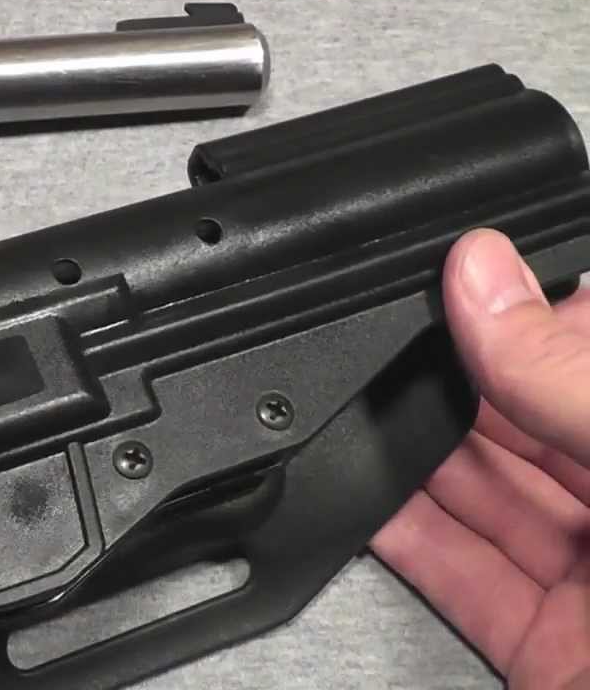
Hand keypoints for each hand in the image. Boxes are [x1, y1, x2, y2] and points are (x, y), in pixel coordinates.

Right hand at [373, 229, 589, 689]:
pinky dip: (406, 539)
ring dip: (417, 458)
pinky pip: (464, 578)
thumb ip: (577, 383)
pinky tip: (362, 497)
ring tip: (358, 412)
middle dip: (458, 385)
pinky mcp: (551, 652)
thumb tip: (487, 279)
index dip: (531, 311)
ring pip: (493, 497)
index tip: (455, 275)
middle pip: (538, 424)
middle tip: (387, 348)